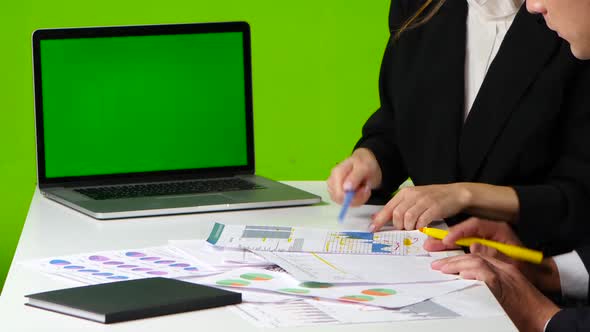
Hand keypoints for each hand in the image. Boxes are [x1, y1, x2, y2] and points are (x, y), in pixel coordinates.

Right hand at [327, 148, 381, 206]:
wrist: (366, 162)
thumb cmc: (365, 163)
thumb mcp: (364, 167)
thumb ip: (355, 177)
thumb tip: (346, 188)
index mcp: (337, 173)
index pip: (339, 194)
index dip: (353, 196)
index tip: (365, 190)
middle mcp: (332, 181)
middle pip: (339, 199)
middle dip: (356, 198)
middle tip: (366, 190)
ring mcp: (334, 187)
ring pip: (342, 202)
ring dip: (357, 199)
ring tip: (364, 189)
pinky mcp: (337, 192)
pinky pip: (344, 202)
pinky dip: (355, 200)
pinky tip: (360, 192)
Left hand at [371, 183, 469, 230]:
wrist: (455, 194)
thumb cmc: (434, 198)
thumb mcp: (414, 199)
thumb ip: (399, 207)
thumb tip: (380, 217)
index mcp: (405, 193)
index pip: (388, 207)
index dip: (379, 220)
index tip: (373, 229)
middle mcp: (413, 195)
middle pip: (396, 214)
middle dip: (398, 225)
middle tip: (404, 228)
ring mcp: (424, 201)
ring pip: (407, 218)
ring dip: (409, 227)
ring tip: (414, 227)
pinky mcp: (435, 208)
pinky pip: (422, 221)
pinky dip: (420, 227)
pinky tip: (422, 227)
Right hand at [424, 218, 561, 293]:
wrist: (536, 275)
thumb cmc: (527, 268)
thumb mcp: (513, 260)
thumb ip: (495, 252)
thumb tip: (474, 247)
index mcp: (498, 229)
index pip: (474, 225)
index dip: (459, 232)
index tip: (448, 240)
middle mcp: (489, 232)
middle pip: (464, 231)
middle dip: (446, 237)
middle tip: (431, 243)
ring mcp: (483, 239)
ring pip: (461, 238)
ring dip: (446, 243)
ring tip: (430, 248)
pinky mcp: (480, 247)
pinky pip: (463, 246)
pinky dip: (451, 249)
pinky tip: (441, 254)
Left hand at [432, 254, 559, 331]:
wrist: (546, 320)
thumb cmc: (526, 311)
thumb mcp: (507, 292)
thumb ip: (489, 281)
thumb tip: (466, 279)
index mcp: (506, 270)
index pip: (479, 256)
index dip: (460, 259)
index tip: (445, 264)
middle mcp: (505, 269)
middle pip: (475, 256)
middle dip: (454, 259)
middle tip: (438, 265)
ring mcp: (506, 275)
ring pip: (477, 261)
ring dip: (457, 264)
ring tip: (443, 268)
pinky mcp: (504, 284)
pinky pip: (485, 274)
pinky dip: (471, 272)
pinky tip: (459, 275)